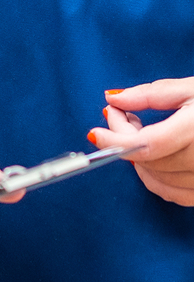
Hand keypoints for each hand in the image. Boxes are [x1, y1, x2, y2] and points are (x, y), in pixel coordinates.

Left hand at [87, 78, 193, 205]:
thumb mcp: (191, 88)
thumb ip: (150, 95)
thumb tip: (114, 98)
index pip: (146, 145)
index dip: (116, 140)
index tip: (97, 132)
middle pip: (147, 160)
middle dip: (123, 138)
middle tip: (121, 114)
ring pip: (156, 179)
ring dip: (136, 157)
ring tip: (139, 129)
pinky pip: (171, 192)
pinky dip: (153, 176)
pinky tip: (152, 155)